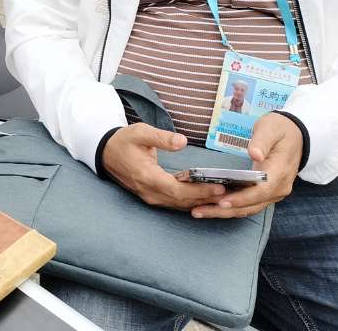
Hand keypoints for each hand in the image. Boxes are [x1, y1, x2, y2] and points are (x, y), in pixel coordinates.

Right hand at [102, 124, 226, 209]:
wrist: (105, 152)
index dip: (199, 190)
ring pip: (180, 204)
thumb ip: (161, 137)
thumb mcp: (140, 132)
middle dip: (207, 198)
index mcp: (147, 176)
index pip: (178, 189)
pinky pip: (175, 202)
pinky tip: (207, 196)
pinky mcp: (153, 196)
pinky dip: (192, 201)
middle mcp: (150, 192)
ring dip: (202, 202)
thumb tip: (182, 141)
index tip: (219, 187)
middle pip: (183, 201)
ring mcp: (151, 196)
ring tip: (225, 197)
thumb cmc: (123, 141)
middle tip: (231, 194)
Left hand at [188, 113, 302, 218]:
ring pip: (249, 208)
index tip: (221, 202)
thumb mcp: (270, 129)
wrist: (297, 135)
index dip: (240, 198)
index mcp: (279, 172)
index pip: (260, 191)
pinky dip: (232, 208)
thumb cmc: (280, 129)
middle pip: (251, 205)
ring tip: (199, 212)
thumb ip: (261, 141)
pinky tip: (213, 207)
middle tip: (197, 211)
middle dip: (224, 210)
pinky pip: (250, 204)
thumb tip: (255, 154)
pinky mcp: (268, 193)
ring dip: (225, 212)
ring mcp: (274, 193)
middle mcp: (279, 188)